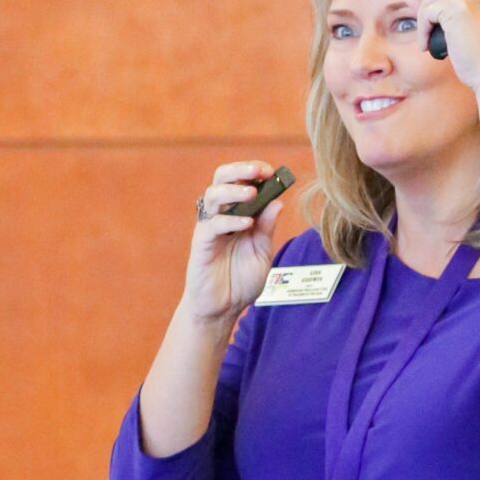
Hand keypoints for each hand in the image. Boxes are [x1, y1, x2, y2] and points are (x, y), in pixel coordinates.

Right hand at [182, 160, 283, 326]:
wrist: (223, 309)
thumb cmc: (242, 280)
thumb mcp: (262, 252)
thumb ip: (267, 228)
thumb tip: (278, 201)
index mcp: (238, 212)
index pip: (241, 180)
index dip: (254, 171)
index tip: (273, 171)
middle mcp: (222, 214)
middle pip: (222, 178)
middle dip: (240, 170)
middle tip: (261, 171)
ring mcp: (210, 227)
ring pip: (213, 195)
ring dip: (233, 190)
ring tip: (252, 192)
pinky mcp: (201, 243)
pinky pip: (212, 225)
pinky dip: (230, 220)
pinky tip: (247, 223)